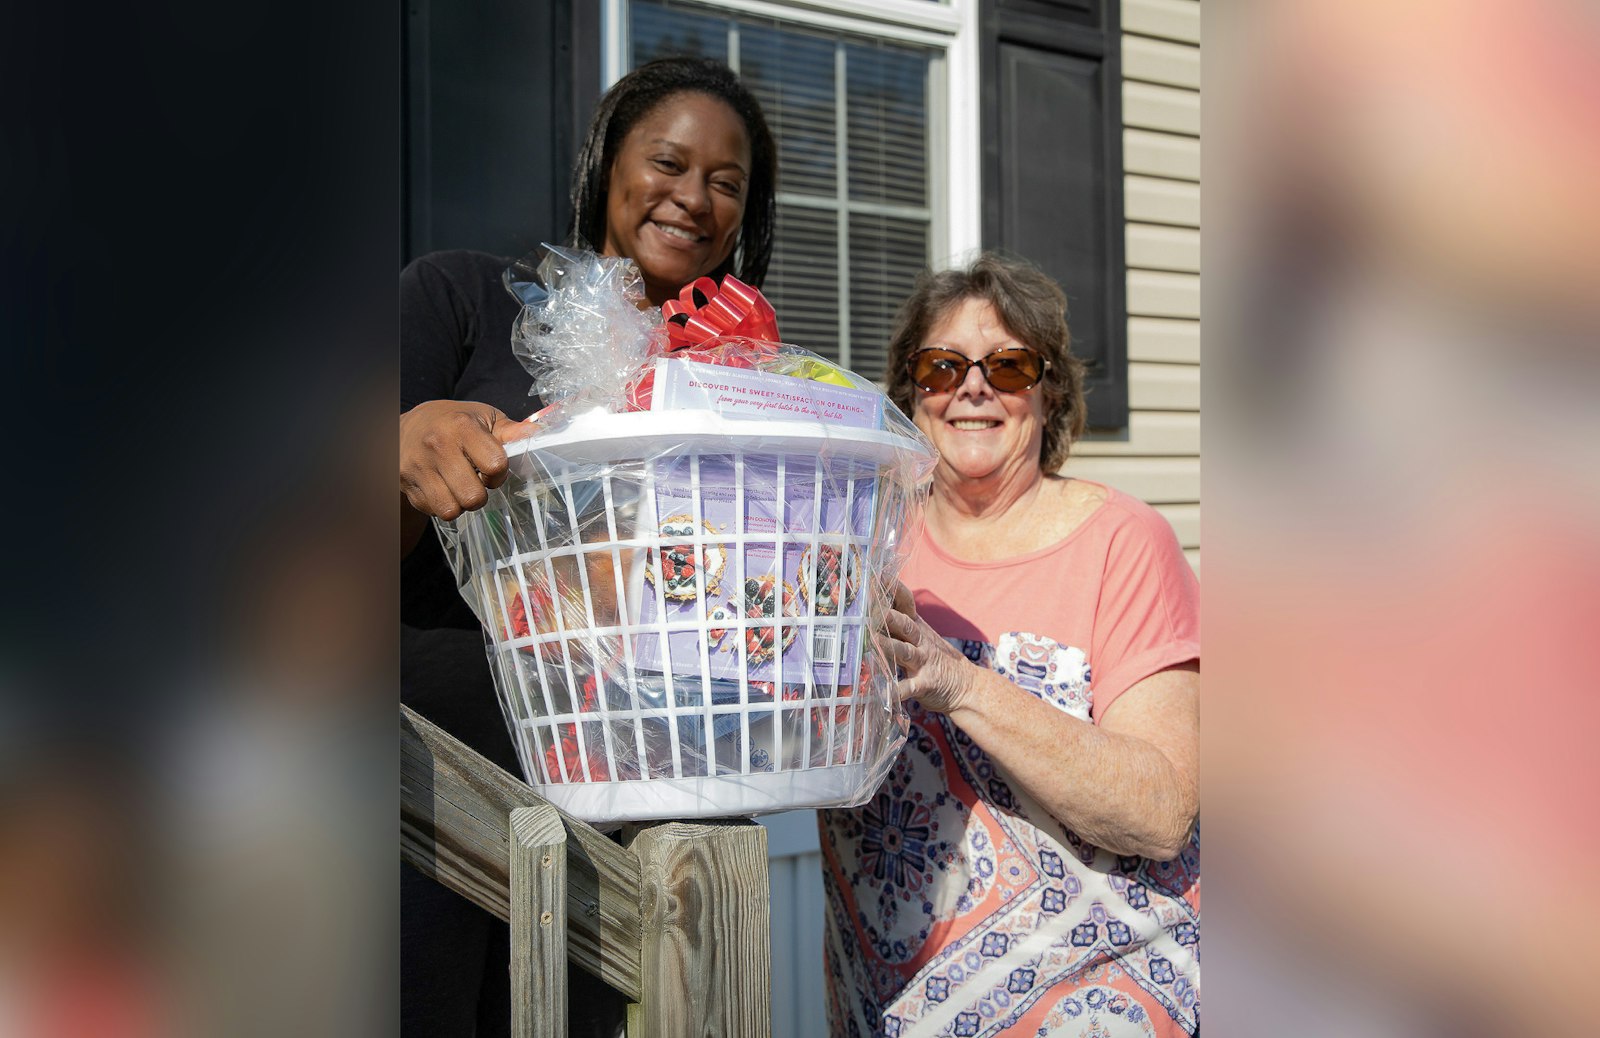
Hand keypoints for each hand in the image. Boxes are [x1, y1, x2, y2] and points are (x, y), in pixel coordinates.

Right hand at [399, 399, 531, 519]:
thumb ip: (510, 431)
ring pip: (451, 510)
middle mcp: (437, 446)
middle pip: (473, 496)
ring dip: (461, 504)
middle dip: (481, 494)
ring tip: (459, 486)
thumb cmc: (453, 423)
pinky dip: (442, 505)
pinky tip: (442, 487)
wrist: (403, 428)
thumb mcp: (483, 417)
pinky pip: (433, 511)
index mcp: (461, 426)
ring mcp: (418, 467)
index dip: (499, 472)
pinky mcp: (406, 484)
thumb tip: (537, 433)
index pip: (495, 465)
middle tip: (476, 481)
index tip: (492, 467)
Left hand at [880, 580, 972, 714]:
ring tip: (873, 641)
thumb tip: (869, 608)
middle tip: (868, 608)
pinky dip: (896, 690)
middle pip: (904, 624)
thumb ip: (899, 624)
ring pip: (905, 651)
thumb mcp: (921, 637)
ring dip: (889, 646)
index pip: (905, 603)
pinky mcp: (925, 684)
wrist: (967, 686)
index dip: (893, 589)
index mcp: (917, 627)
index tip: (878, 575)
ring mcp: (924, 662)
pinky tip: (884, 692)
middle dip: (888, 616)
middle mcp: (920, 641)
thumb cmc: (935, 658)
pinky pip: (909, 687)